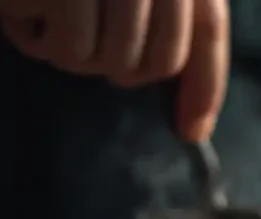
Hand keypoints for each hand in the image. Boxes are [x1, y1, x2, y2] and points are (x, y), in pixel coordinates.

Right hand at [0, 0, 229, 141]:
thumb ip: (179, 38)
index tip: (191, 132)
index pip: (206, 32)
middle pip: (152, 62)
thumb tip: (195, 130)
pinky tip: (23, 5)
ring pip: (103, 61)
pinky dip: (34, 36)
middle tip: (83, 27)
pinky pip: (63, 48)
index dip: (204, 89)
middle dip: (116, 64)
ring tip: (49, 8)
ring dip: (68, 49)